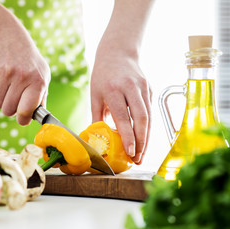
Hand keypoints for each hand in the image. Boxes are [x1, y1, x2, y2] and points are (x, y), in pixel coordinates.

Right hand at [0, 5, 49, 124]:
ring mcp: (5, 75)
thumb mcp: (42, 74)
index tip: (22, 119)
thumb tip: (35, 118)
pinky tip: (0, 79)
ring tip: (8, 86)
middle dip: (11, 109)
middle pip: (9, 111)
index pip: (27, 110)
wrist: (6, 35)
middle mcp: (21, 78)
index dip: (23, 119)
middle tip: (15, 98)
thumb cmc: (28, 60)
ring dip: (2, 100)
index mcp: (38, 81)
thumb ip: (41, 97)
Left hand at [90, 46, 151, 164]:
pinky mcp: (150, 89)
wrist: (118, 52)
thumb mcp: (95, 94)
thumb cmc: (102, 75)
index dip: (128, 136)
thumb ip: (97, 116)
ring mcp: (143, 88)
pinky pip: (150, 112)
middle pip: (141, 119)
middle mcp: (131, 88)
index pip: (123, 117)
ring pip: (149, 117)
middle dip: (141, 142)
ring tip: (141, 154)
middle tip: (137, 159)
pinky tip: (144, 140)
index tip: (130, 152)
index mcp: (114, 89)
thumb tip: (95, 138)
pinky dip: (148, 128)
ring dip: (147, 138)